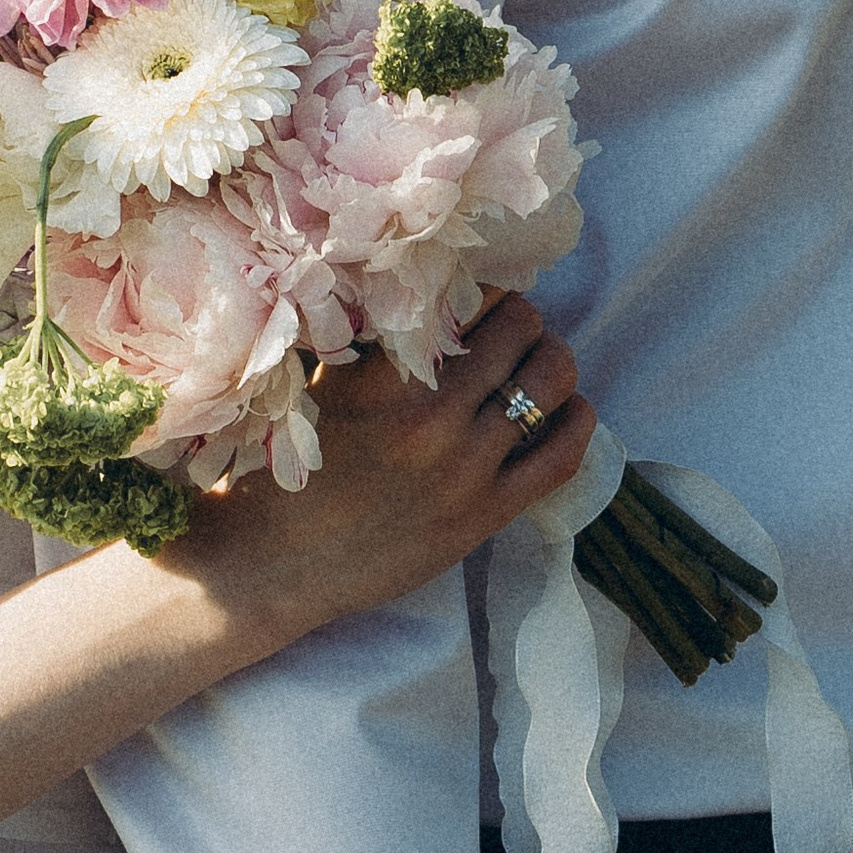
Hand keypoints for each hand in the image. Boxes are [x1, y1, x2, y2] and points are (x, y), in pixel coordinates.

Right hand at [179, 297, 594, 645]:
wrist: (276, 561)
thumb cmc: (292, 468)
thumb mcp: (329, 383)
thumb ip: (382, 342)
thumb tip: (435, 291)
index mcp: (390, 374)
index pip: (472, 297)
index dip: (486, 291)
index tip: (482, 300)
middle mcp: (434, 414)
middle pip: (520, 329)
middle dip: (522, 320)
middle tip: (512, 329)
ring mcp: (464, 467)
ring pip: (548, 382)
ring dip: (552, 359)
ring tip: (541, 361)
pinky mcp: (484, 515)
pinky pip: (558, 458)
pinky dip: (577, 422)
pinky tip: (571, 408)